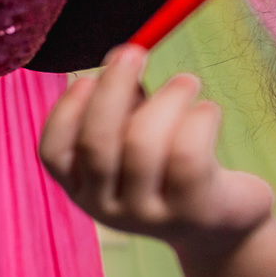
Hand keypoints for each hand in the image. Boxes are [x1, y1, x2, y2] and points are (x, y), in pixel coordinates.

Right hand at [38, 45, 273, 256]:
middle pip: (96, 145)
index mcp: (82, 187)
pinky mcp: (189, 213)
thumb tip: (120, 56)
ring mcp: (146, 216)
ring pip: (142, 145)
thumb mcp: (136, 137)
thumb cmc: (171, 166)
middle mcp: (106, 208)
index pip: (53, 152)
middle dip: (113, 90)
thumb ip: (123, 102)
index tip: (87, 77)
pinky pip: (186, 155)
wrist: (222, 224)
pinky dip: (199, 119)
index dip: (65, 111)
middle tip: (134, 52)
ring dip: (167, 99)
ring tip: (187, 82)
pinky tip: (208, 111)